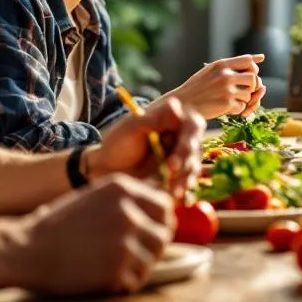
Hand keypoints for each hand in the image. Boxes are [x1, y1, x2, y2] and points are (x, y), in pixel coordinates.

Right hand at [21, 175, 173, 294]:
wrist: (26, 249)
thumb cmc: (58, 225)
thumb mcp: (94, 198)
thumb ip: (126, 201)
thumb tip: (164, 210)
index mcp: (122, 188)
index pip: (165, 205)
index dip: (159, 222)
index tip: (148, 233)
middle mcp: (128, 211)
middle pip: (164, 234)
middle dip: (152, 246)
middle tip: (132, 256)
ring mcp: (124, 241)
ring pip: (152, 260)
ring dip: (137, 267)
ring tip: (112, 267)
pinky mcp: (117, 270)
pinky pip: (136, 281)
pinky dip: (123, 284)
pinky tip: (102, 279)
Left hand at [89, 97, 204, 197]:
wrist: (107, 170)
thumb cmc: (117, 143)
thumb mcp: (131, 127)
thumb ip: (153, 119)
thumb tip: (175, 107)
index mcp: (171, 120)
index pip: (192, 124)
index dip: (189, 136)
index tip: (179, 145)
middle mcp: (180, 138)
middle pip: (195, 146)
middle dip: (186, 158)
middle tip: (172, 168)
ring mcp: (180, 158)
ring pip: (194, 165)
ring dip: (186, 176)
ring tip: (173, 187)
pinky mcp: (178, 176)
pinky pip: (188, 182)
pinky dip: (184, 188)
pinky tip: (176, 195)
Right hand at [166, 54, 265, 118]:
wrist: (183, 104)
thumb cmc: (199, 87)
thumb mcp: (213, 70)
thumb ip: (235, 63)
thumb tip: (262, 57)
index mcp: (221, 64)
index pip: (248, 61)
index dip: (252, 69)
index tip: (246, 76)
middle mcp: (225, 75)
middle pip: (253, 78)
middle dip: (251, 87)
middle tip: (242, 91)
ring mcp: (226, 90)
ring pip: (249, 94)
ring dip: (243, 99)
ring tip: (230, 100)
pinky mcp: (226, 104)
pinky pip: (242, 106)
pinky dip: (237, 109)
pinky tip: (226, 107)